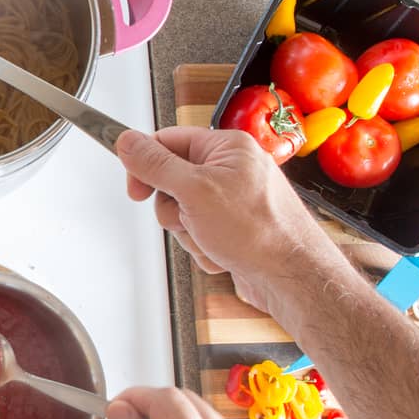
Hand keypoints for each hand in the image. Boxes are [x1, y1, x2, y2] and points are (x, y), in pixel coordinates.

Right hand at [116, 126, 346, 313]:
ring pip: (184, 212)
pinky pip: (201, 232)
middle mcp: (233, 169)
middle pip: (173, 181)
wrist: (291, 278)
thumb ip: (155, 165)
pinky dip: (204, 246)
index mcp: (228, 147)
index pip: (168, 142)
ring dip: (189, 232)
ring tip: (212, 239)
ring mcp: (235, 200)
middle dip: (174, 209)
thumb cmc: (259, 231)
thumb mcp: (194, 191)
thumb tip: (127, 141)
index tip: (136, 190)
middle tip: (190, 218)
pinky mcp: (236, 227)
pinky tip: (223, 252)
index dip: (147, 166)